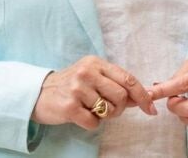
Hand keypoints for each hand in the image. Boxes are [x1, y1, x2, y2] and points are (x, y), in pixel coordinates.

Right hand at [31, 55, 156, 130]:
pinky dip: (91, 123)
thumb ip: (115, 84)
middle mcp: (87, 72)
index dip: (142, 95)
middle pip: (121, 96)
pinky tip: (80, 115)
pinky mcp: (69, 106)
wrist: (38, 93)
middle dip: (120, 109)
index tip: (150, 108)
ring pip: (109, 111)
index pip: (128, 79)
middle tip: (108, 110)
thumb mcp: (92, 77)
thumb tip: (142, 98)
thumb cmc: (70, 86)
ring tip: (90, 109)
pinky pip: (94, 123)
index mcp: (96, 63)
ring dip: (104, 116)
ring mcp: (77, 89)